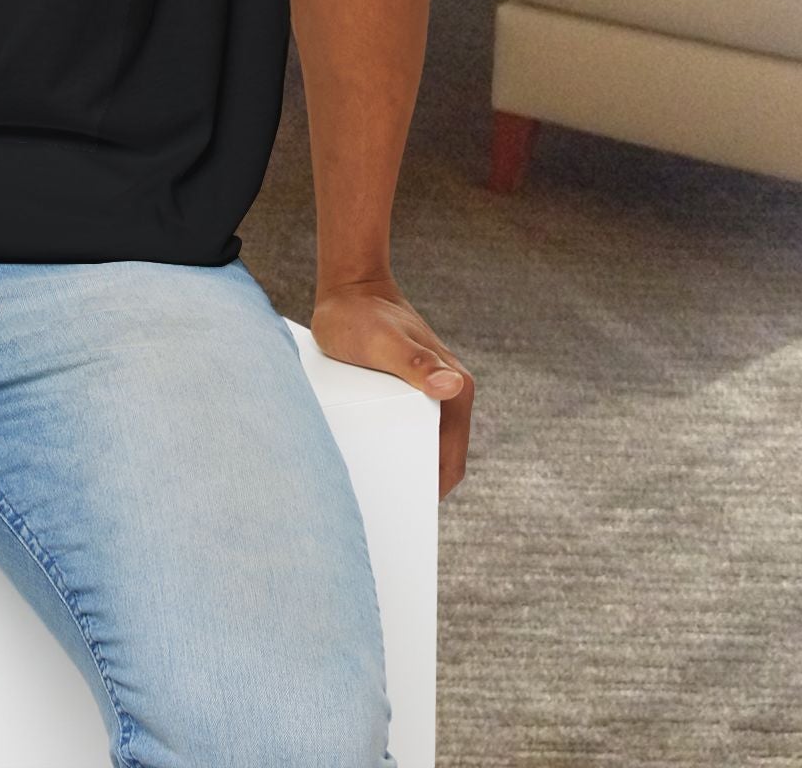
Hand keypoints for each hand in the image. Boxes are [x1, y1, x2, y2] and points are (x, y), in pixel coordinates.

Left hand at [310, 275, 472, 498]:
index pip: (449, 461)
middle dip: (413, 485)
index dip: (431, 492)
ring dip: (399, 465)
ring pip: (417, 443)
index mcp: (454, 389)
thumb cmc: (361, 312)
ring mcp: (426, 390)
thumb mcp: (381, 340)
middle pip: (434, 457)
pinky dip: (388, 444)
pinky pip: (401, 425)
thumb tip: (451, 386)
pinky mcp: (404, 387)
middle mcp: (446, 391)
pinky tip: (360, 457)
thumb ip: (413, 361)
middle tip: (380, 511)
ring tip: (366, 490)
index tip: (404, 517)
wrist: (347, 285)